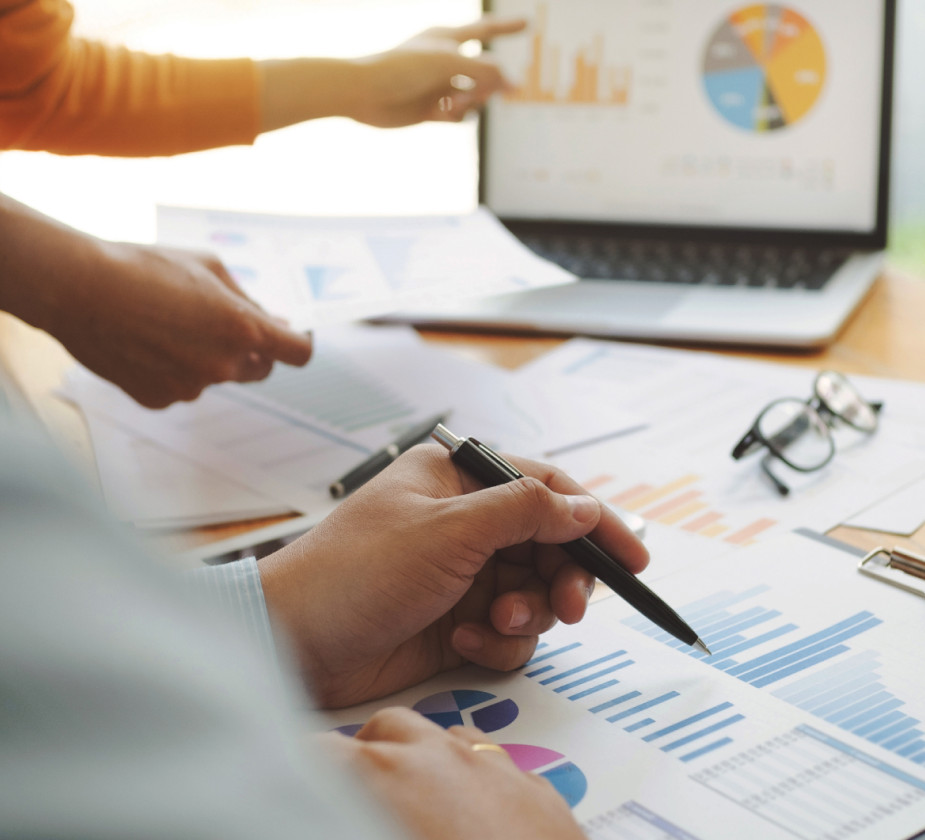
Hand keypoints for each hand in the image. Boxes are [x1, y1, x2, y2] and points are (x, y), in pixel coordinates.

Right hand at [54, 241, 312, 407]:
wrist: (76, 288)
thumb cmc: (143, 266)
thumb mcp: (208, 267)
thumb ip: (246, 299)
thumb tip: (271, 319)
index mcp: (243, 329)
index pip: (298, 354)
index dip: (298, 344)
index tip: (290, 336)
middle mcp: (223, 365)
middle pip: (260, 369)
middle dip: (253, 350)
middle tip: (224, 325)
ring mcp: (191, 388)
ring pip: (216, 376)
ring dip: (206, 357)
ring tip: (167, 324)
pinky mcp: (160, 399)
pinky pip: (180, 387)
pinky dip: (172, 370)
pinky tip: (145, 343)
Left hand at [260, 444, 648, 707]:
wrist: (295, 643)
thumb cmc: (357, 571)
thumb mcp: (448, 531)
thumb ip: (524, 513)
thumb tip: (583, 506)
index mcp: (457, 480)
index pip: (545, 489)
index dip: (592, 520)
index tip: (632, 559)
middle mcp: (464, 522)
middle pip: (547, 545)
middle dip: (562, 578)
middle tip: (567, 608)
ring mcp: (461, 573)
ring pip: (533, 591)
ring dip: (527, 612)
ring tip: (495, 623)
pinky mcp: (456, 620)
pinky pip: (508, 629)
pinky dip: (499, 640)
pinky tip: (468, 642)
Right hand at [324, 707, 584, 839]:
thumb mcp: (379, 829)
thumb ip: (351, 819)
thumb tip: (331, 816)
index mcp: (387, 775)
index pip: (322, 751)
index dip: (304, 769)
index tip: (298, 788)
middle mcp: (439, 756)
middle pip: (386, 729)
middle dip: (364, 753)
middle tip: (354, 792)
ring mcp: (493, 765)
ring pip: (442, 736)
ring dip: (421, 758)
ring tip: (414, 800)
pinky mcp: (535, 787)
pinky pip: (492, 762)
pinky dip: (471, 776)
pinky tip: (472, 813)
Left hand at [350, 16, 526, 125]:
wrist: (365, 93)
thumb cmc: (402, 68)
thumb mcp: (450, 63)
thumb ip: (487, 72)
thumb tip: (518, 84)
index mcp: (447, 38)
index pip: (486, 30)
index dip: (507, 28)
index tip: (529, 25)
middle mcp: (445, 61)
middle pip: (485, 72)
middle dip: (486, 83)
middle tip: (475, 89)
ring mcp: (438, 86)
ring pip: (474, 97)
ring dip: (470, 101)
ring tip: (450, 102)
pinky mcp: (431, 109)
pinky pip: (459, 115)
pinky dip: (456, 116)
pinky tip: (440, 113)